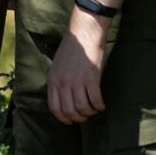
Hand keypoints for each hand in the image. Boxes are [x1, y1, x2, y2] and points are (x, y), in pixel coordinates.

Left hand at [46, 8, 109, 123]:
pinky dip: (100, 106)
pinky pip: (95, 100)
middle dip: (79, 118)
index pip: (54, 108)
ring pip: (83, 108)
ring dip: (90, 112)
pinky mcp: (92, 78)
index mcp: (53, 80)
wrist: (83, 33)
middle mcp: (63, 82)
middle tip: (86, 116)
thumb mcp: (57, 66)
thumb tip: (63, 101)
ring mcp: (77, 81)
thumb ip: (58, 82)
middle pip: (70, 111)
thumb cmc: (72, 49)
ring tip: (94, 110)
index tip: (71, 121)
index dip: (63, 118)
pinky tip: (102, 105)